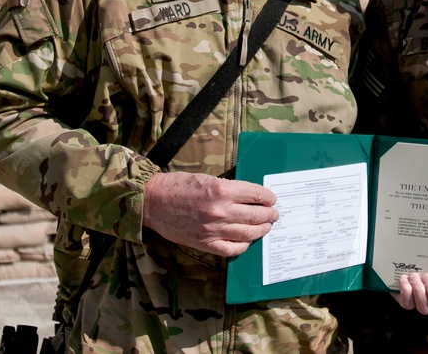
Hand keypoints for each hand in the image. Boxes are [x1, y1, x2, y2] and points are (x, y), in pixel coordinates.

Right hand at [143, 172, 278, 256]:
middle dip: (269, 215)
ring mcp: (213, 229)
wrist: (153, 201)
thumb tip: (250, 196)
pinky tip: (247, 241)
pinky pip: (231, 249)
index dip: (267, 197)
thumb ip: (229, 188)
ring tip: (266, 227)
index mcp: (221, 190)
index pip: (255, 194)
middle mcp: (220, 211)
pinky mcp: (204, 243)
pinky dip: (242, 246)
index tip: (271, 199)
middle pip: (255, 215)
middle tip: (274, 214)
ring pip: (247, 233)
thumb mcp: (207, 178)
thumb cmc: (178, 186)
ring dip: (261, 230)